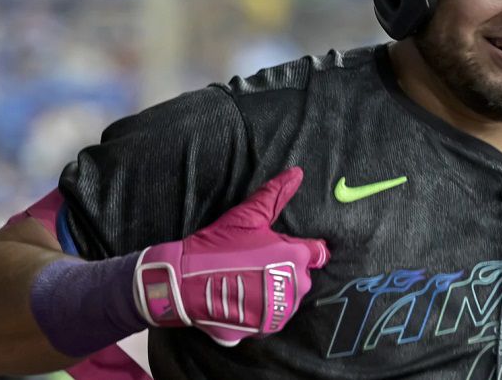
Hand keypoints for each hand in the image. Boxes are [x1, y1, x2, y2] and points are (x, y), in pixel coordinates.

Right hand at [133, 167, 328, 345]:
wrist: (183, 283)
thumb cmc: (217, 246)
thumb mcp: (246, 217)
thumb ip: (275, 194)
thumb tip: (297, 173)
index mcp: (296, 257)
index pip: (318, 253)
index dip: (302, 248)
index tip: (285, 248)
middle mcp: (296, 286)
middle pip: (302, 275)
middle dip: (286, 269)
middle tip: (257, 262)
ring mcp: (281, 312)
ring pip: (288, 297)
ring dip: (274, 290)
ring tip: (247, 280)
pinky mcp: (266, 329)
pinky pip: (272, 316)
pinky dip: (262, 309)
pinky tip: (242, 298)